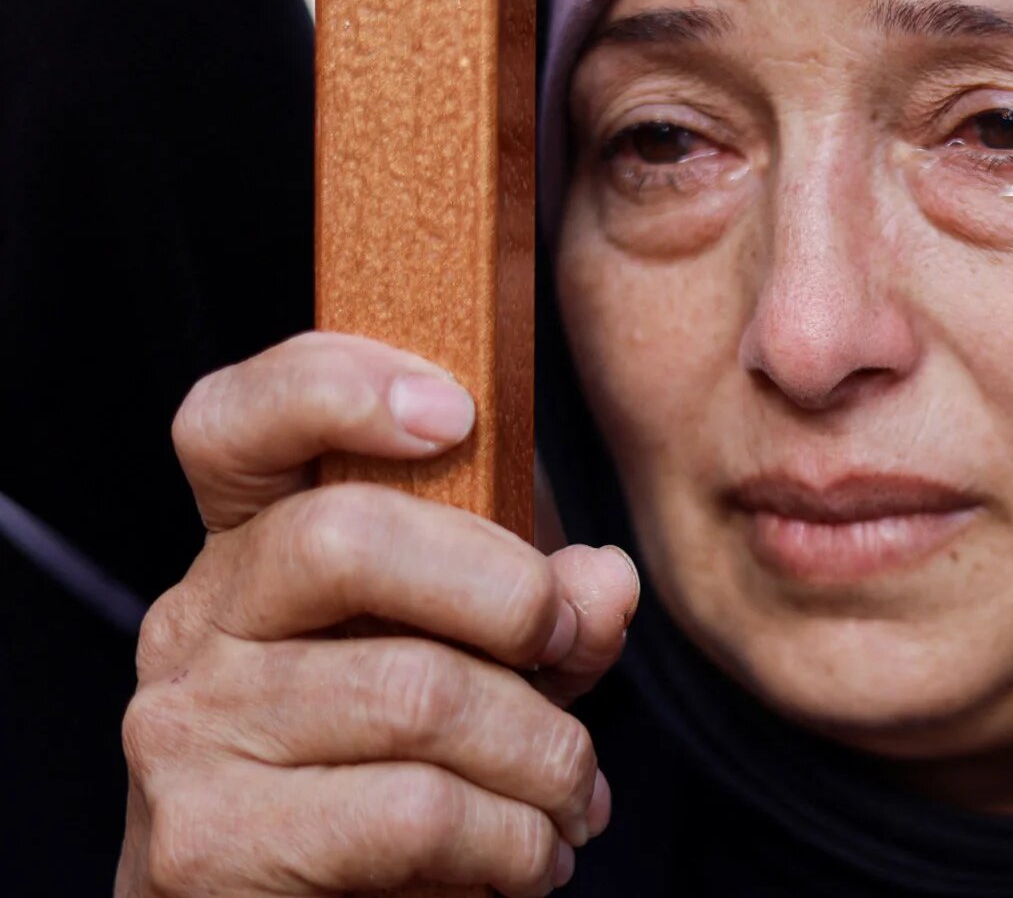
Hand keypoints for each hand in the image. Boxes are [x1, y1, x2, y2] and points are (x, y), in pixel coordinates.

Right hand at [117, 333, 641, 896]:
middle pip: (345, 538)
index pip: (232, 423)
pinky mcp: (206, 846)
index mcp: (253, 551)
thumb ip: (542, 610)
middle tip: (570, 649)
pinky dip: (512, 843)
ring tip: (572, 797)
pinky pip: (412, 812)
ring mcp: (186, 733)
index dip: (330, 384)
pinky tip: (529, 860)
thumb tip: (604, 581)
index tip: (454, 410)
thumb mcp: (484, 664)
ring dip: (543, 755)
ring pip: (414, 692)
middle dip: (510, 594)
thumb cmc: (394, 773)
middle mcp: (195, 624)